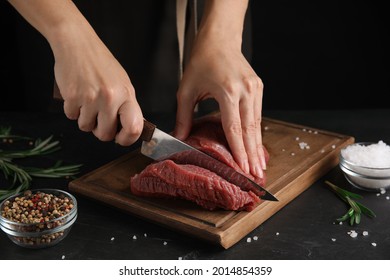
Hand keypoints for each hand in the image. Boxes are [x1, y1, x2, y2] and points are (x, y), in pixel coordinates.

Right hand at [51, 24, 142, 145]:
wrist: (77, 44)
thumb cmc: (101, 63)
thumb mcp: (123, 83)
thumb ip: (125, 106)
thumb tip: (126, 130)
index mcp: (127, 95)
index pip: (134, 128)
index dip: (127, 139)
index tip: (120, 138)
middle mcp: (110, 98)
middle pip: (105, 135)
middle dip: (101, 131)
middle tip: (99, 119)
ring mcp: (90, 98)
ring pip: (86, 127)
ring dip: (85, 119)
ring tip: (87, 101)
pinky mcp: (72, 97)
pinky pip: (71, 117)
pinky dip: (72, 109)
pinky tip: (77, 94)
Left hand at [173, 35, 265, 178]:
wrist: (219, 40)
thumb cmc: (201, 62)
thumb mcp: (186, 89)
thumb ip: (184, 116)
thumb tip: (179, 138)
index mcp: (227, 91)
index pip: (234, 128)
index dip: (238, 151)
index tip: (243, 168)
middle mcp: (246, 91)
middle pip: (251, 130)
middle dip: (253, 155)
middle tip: (256, 175)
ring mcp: (256, 89)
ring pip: (258, 124)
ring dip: (258, 146)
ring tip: (259, 166)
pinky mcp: (259, 88)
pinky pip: (258, 115)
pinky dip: (257, 132)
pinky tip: (257, 146)